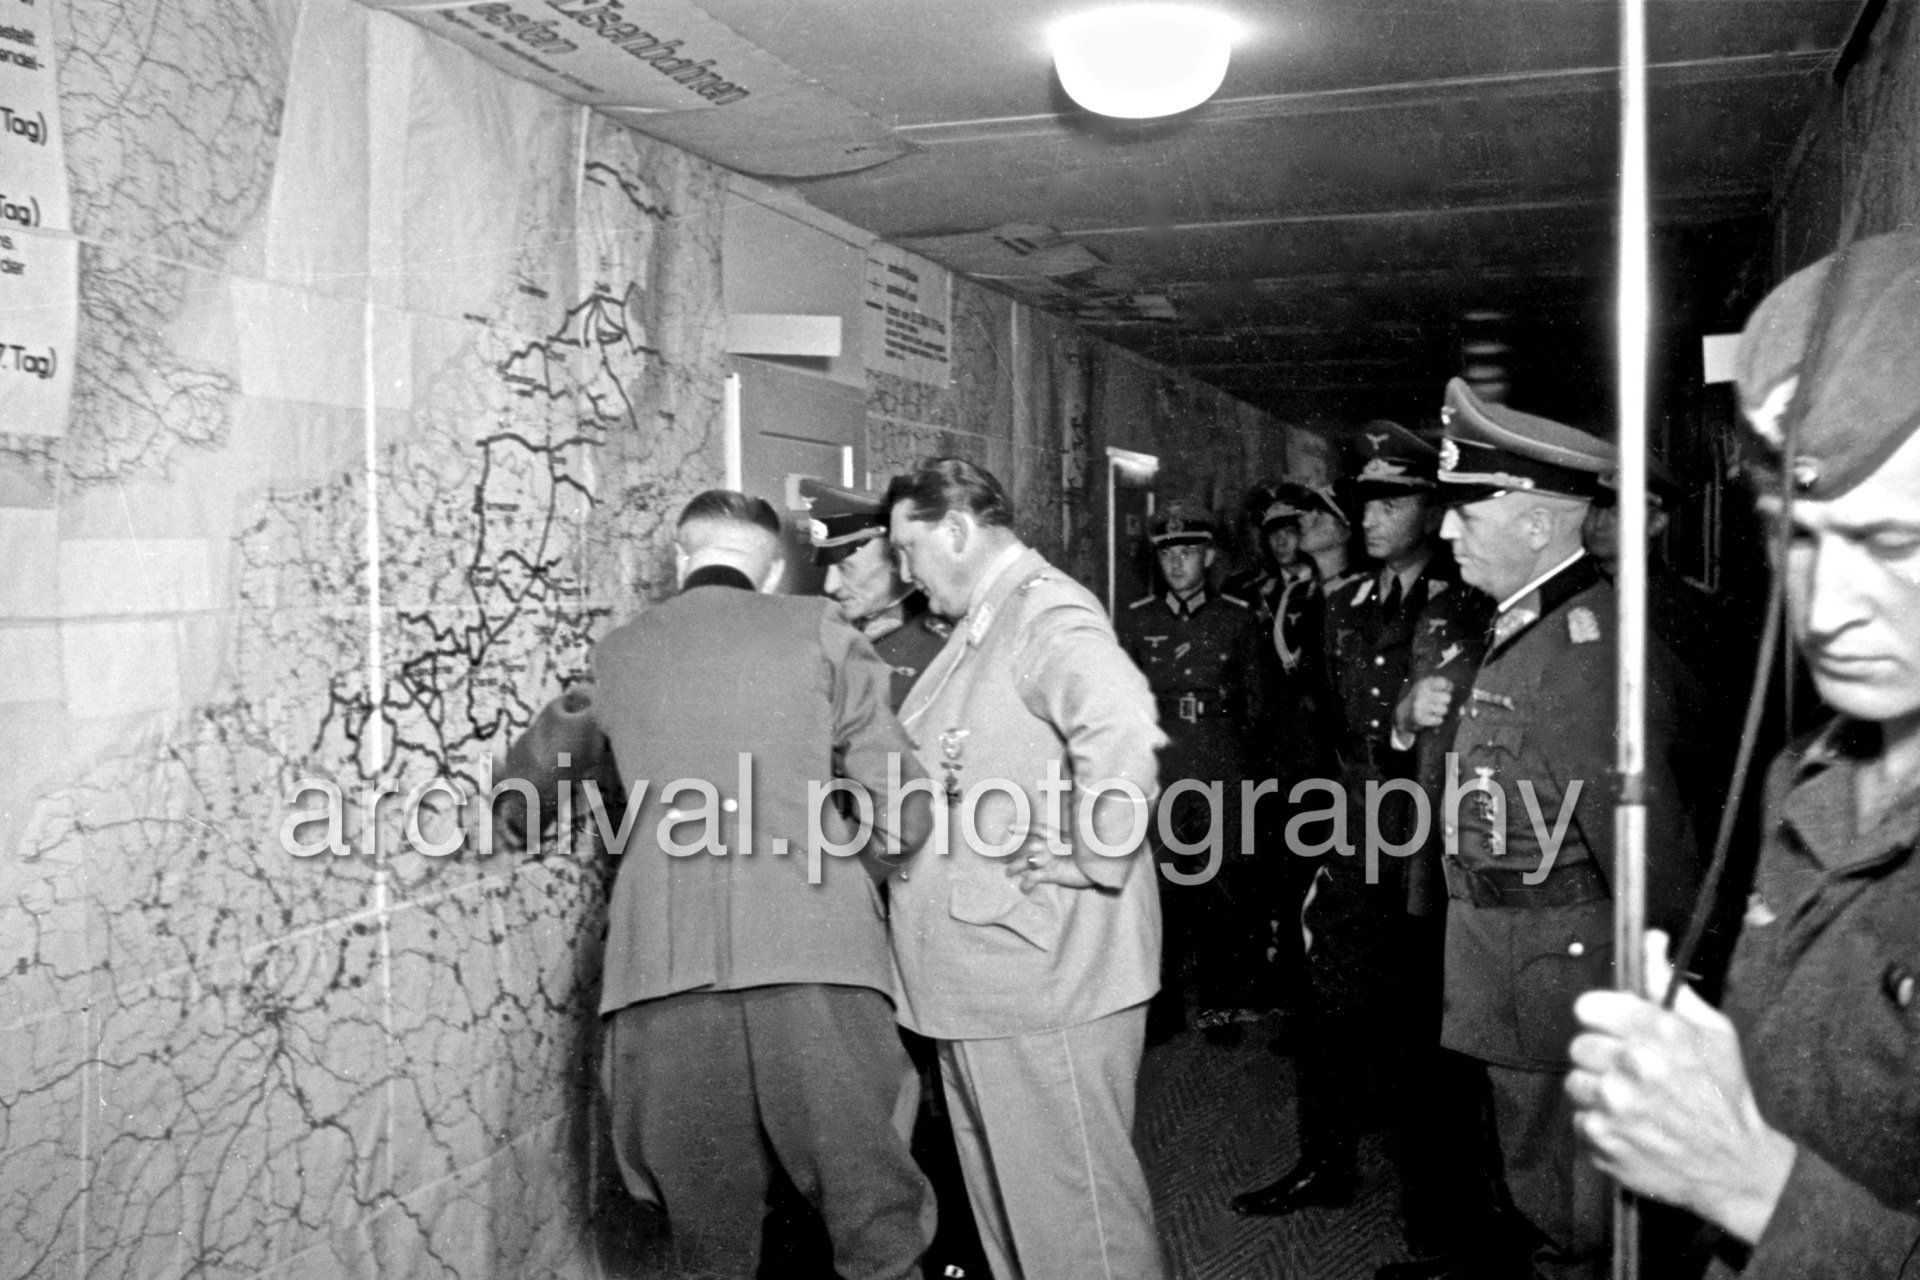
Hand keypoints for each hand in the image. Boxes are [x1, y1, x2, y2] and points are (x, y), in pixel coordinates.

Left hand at [1005, 829, 1097, 891]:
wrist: (1099, 865)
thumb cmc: (1090, 856)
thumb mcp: (1078, 846)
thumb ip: (1066, 845)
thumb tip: (1056, 847)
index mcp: (1056, 836)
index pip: (1036, 829)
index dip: (1022, 828)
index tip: (1008, 827)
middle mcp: (1049, 845)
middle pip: (1025, 848)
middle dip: (1013, 853)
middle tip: (1004, 859)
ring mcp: (1049, 858)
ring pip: (1024, 862)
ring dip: (1014, 868)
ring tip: (1008, 873)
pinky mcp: (1050, 873)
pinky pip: (1032, 879)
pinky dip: (1026, 885)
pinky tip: (1024, 889)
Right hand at [1395, 675, 1452, 735]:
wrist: (1403, 714)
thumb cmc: (1421, 700)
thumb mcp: (1427, 688)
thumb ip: (1442, 687)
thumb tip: (1457, 694)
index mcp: (1424, 683)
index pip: (1444, 683)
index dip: (1449, 688)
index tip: (1446, 691)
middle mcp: (1420, 693)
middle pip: (1447, 698)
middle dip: (1446, 702)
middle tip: (1439, 704)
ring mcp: (1419, 706)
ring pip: (1444, 710)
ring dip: (1442, 712)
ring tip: (1434, 711)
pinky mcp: (1419, 718)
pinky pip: (1439, 720)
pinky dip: (1437, 720)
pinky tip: (1431, 718)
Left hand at [1565, 930, 1795, 1243]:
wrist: (1735, 1167)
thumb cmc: (1725, 1094)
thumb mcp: (1713, 1031)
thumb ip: (1669, 985)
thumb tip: (1650, 940)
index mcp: (1658, 1033)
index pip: (1588, 1007)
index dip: (1601, 1018)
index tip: (1613, 1029)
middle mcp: (1632, 1067)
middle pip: (1578, 1046)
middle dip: (1602, 1056)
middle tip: (1629, 1071)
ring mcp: (1614, 1106)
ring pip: (1575, 1083)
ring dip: (1598, 1091)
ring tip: (1633, 1102)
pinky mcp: (1603, 1140)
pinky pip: (1580, 1119)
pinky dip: (1600, 1124)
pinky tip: (1631, 1127)